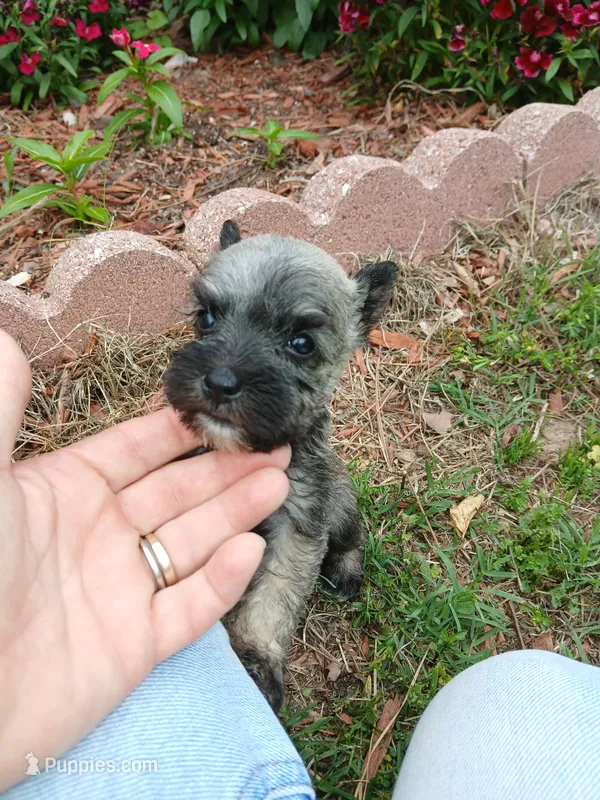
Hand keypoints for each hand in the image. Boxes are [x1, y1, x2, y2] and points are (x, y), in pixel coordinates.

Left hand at [0, 331, 289, 789]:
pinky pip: (188, 609)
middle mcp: (100, 537)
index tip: (224, 409)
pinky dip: (222, 583)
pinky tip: (250, 549)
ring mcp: (120, 592)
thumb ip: (1, 414)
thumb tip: (4, 337)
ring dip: (236, 511)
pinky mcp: (133, 648)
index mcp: (67, 493)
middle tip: (277, 443)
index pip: (137, 450)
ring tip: (278, 478)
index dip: (180, 430)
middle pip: (178, 493)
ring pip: (192, 543)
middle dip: (227, 467)